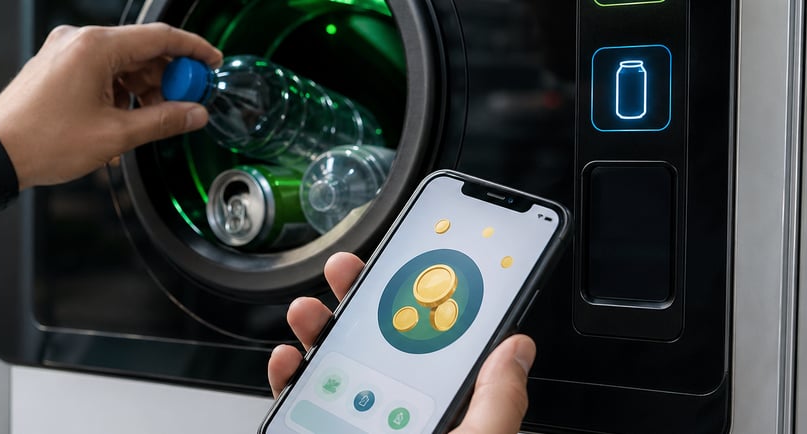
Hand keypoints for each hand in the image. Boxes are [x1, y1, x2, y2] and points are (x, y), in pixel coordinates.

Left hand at [0, 23, 222, 189]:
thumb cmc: (43, 141)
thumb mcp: (115, 135)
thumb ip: (162, 121)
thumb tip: (194, 114)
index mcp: (95, 46)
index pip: (160, 37)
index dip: (193, 51)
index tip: (213, 63)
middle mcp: (79, 40)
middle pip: (142, 50)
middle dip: (169, 77)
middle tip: (187, 103)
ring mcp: (66, 51)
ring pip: (123, 62)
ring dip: (145, 88)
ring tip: (154, 120)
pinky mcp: (58, 66)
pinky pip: (102, 70)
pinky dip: (121, 91)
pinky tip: (128, 119)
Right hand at [267, 252, 535, 433]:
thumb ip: (498, 403)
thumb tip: (518, 348)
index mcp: (449, 422)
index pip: (441, 351)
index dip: (428, 303)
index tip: (416, 266)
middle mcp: (404, 425)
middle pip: (382, 351)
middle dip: (361, 305)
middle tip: (350, 273)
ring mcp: (360, 432)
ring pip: (337, 373)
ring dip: (320, 334)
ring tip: (310, 312)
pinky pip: (305, 407)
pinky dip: (290, 379)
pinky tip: (289, 362)